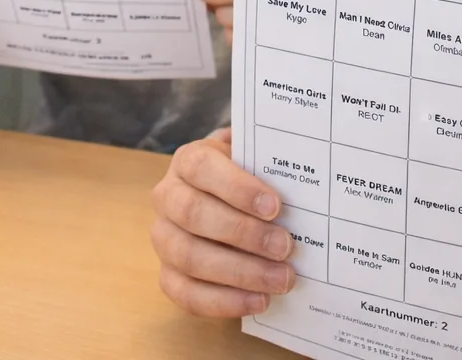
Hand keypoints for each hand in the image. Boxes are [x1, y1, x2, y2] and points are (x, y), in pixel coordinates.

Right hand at [150, 127, 294, 316]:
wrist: (225, 207)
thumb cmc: (245, 183)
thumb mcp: (254, 161)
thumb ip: (269, 162)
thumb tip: (297, 173)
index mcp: (187, 162)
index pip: (201, 167)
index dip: (236, 187)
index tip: (274, 206)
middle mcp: (167, 197)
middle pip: (193, 213)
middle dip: (243, 233)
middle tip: (285, 247)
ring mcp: (164, 238)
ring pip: (189, 256)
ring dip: (239, 272)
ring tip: (280, 279)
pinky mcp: (168, 274)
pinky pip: (186, 293)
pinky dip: (224, 301)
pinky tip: (259, 300)